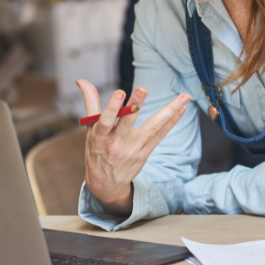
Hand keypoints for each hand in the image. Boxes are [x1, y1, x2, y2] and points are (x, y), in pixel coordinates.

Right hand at [76, 80, 189, 216]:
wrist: (106, 183)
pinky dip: (172, 121)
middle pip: (128, 123)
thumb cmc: (97, 150)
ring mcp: (133, 149)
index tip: (119, 92)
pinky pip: (161, 135)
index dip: (112, 108)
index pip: (105, 121)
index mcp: (100, 136)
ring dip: (169, 111)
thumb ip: (90, 102)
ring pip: (153, 128)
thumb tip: (81, 80)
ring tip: (183, 96)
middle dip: (135, 104)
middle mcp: (117, 143)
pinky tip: (182, 108)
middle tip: (143, 88)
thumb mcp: (90, 129)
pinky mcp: (145, 152)